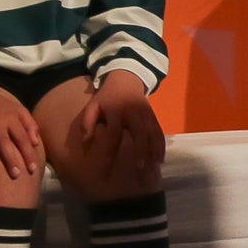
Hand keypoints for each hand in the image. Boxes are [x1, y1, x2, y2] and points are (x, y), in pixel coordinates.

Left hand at [83, 70, 166, 186]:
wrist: (126, 78)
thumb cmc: (106, 97)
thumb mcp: (93, 105)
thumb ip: (88, 122)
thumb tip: (86, 141)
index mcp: (115, 111)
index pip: (112, 135)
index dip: (109, 152)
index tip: (106, 169)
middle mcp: (133, 112)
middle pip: (139, 134)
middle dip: (140, 152)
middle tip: (139, 169)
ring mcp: (146, 113)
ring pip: (152, 134)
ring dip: (154, 151)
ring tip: (153, 169)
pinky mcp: (153, 115)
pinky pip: (159, 131)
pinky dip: (161, 145)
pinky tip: (160, 159)